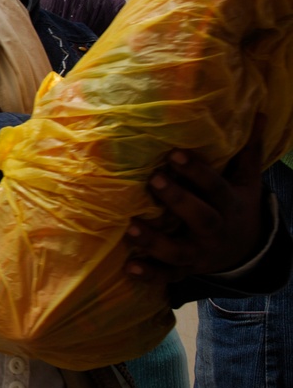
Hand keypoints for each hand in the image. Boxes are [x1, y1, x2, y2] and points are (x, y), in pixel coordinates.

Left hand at [124, 114, 267, 283]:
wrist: (243, 251)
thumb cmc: (235, 205)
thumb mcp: (246, 181)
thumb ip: (246, 149)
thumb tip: (258, 111)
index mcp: (229, 204)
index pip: (215, 186)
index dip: (197, 171)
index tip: (175, 152)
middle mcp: (214, 230)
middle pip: (200, 217)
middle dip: (178, 200)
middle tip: (153, 180)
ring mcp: (198, 253)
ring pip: (178, 250)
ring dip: (154, 241)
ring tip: (130, 228)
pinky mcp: (183, 270)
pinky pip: (166, 276)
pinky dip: (148, 275)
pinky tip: (129, 268)